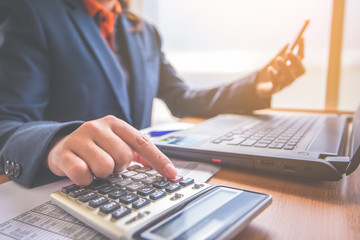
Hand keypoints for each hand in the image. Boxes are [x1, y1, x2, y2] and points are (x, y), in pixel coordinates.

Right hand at [46, 115, 176, 185]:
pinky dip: (86, 180)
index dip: (159, 160)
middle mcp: (98, 127)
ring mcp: (80, 138)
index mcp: (115, 124)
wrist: (61, 145)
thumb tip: (167, 169)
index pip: (142, 142)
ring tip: (95, 167)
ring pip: (105, 167)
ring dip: (102, 174)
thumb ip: (140, 152)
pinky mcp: (64, 153)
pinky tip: (82, 172)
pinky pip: (83, 174)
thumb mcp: (117, 142)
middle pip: (124, 157)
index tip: (172, 174)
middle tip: (109, 164)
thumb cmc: (96, 146)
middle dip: (119, 167)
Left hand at [255, 38, 305, 97]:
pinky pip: (275, 83)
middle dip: (296, 60)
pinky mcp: (273, 89)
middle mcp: (291, 77)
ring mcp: (283, 84)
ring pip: (289, 77)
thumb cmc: (269, 71)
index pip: (301, 59)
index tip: (301, 38)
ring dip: (284, 67)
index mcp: (293, 69)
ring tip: (278, 60)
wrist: (256, 84)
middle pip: (300, 70)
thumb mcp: (274, 60)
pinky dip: (273, 76)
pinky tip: (270, 69)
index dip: (302, 49)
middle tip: (289, 52)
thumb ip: (281, 52)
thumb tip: (289, 42)